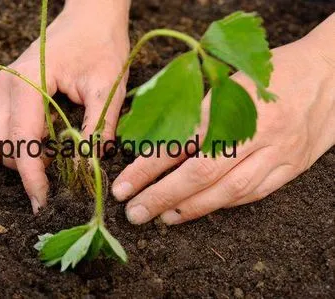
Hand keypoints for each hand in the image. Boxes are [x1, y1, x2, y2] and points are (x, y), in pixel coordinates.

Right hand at [0, 0, 129, 212]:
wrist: (91, 17)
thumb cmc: (101, 46)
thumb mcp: (107, 89)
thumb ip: (98, 129)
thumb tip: (91, 168)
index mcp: (27, 83)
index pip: (20, 142)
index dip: (31, 177)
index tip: (44, 200)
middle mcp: (7, 86)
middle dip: (21, 167)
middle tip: (56, 174)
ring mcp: (4, 88)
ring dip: (20, 156)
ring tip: (55, 155)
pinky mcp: (11, 91)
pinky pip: (4, 128)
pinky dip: (22, 143)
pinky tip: (50, 141)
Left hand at [112, 15, 334, 224]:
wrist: (331, 77)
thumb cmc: (270, 75)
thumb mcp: (229, 80)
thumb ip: (196, 109)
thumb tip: (153, 139)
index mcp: (232, 101)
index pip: (180, 140)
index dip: (148, 166)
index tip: (124, 185)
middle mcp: (255, 130)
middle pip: (201, 171)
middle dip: (162, 195)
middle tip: (134, 212)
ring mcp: (276, 151)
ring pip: (227, 190)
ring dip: (190, 208)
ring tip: (161, 218)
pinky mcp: (290, 167)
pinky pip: (252, 194)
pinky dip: (221, 206)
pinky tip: (197, 211)